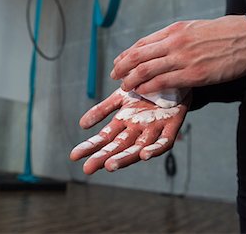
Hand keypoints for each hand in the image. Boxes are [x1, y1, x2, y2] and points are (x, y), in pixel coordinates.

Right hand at [70, 89, 189, 174]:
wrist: (171, 77)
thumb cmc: (146, 89)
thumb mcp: (121, 97)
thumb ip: (103, 110)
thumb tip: (81, 125)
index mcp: (123, 123)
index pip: (104, 139)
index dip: (90, 147)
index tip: (73, 156)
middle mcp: (137, 130)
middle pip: (118, 146)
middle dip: (102, 158)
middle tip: (87, 169)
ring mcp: (153, 129)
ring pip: (138, 148)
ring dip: (124, 158)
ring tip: (110, 166)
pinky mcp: (171, 126)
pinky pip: (163, 141)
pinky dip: (155, 149)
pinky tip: (145, 154)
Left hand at [110, 15, 245, 93]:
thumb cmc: (223, 34)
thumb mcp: (194, 28)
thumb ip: (175, 38)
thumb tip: (159, 48)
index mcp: (174, 30)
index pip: (142, 44)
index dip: (126, 55)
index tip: (118, 62)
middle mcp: (174, 43)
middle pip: (138, 56)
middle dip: (122, 67)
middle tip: (114, 76)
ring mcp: (183, 58)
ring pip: (146, 70)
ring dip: (132, 80)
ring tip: (125, 87)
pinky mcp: (194, 74)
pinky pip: (163, 82)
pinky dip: (149, 88)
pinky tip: (142, 93)